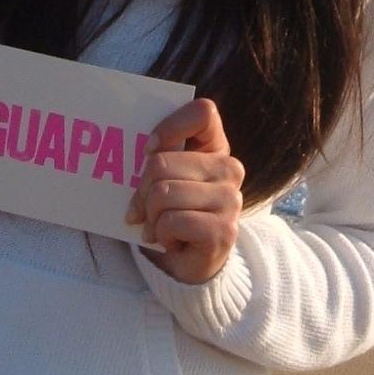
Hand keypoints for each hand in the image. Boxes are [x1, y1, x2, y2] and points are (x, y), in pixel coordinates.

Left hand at [125, 98, 244, 284]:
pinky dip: (161, 234)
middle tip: (146, 210)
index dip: (170, 127)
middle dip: (143, 191)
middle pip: (161, 163)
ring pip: (163, 194)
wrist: (192, 261)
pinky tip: (172, 240)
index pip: (203, 112)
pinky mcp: (224, 230)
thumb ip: (160, 159)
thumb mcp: (166, 179)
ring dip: (151, 217)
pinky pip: (172, 221)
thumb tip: (144, 153)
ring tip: (161, 227)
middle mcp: (229, 169)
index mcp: (216, 148)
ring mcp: (230, 200)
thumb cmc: (174, 212)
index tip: (150, 150)